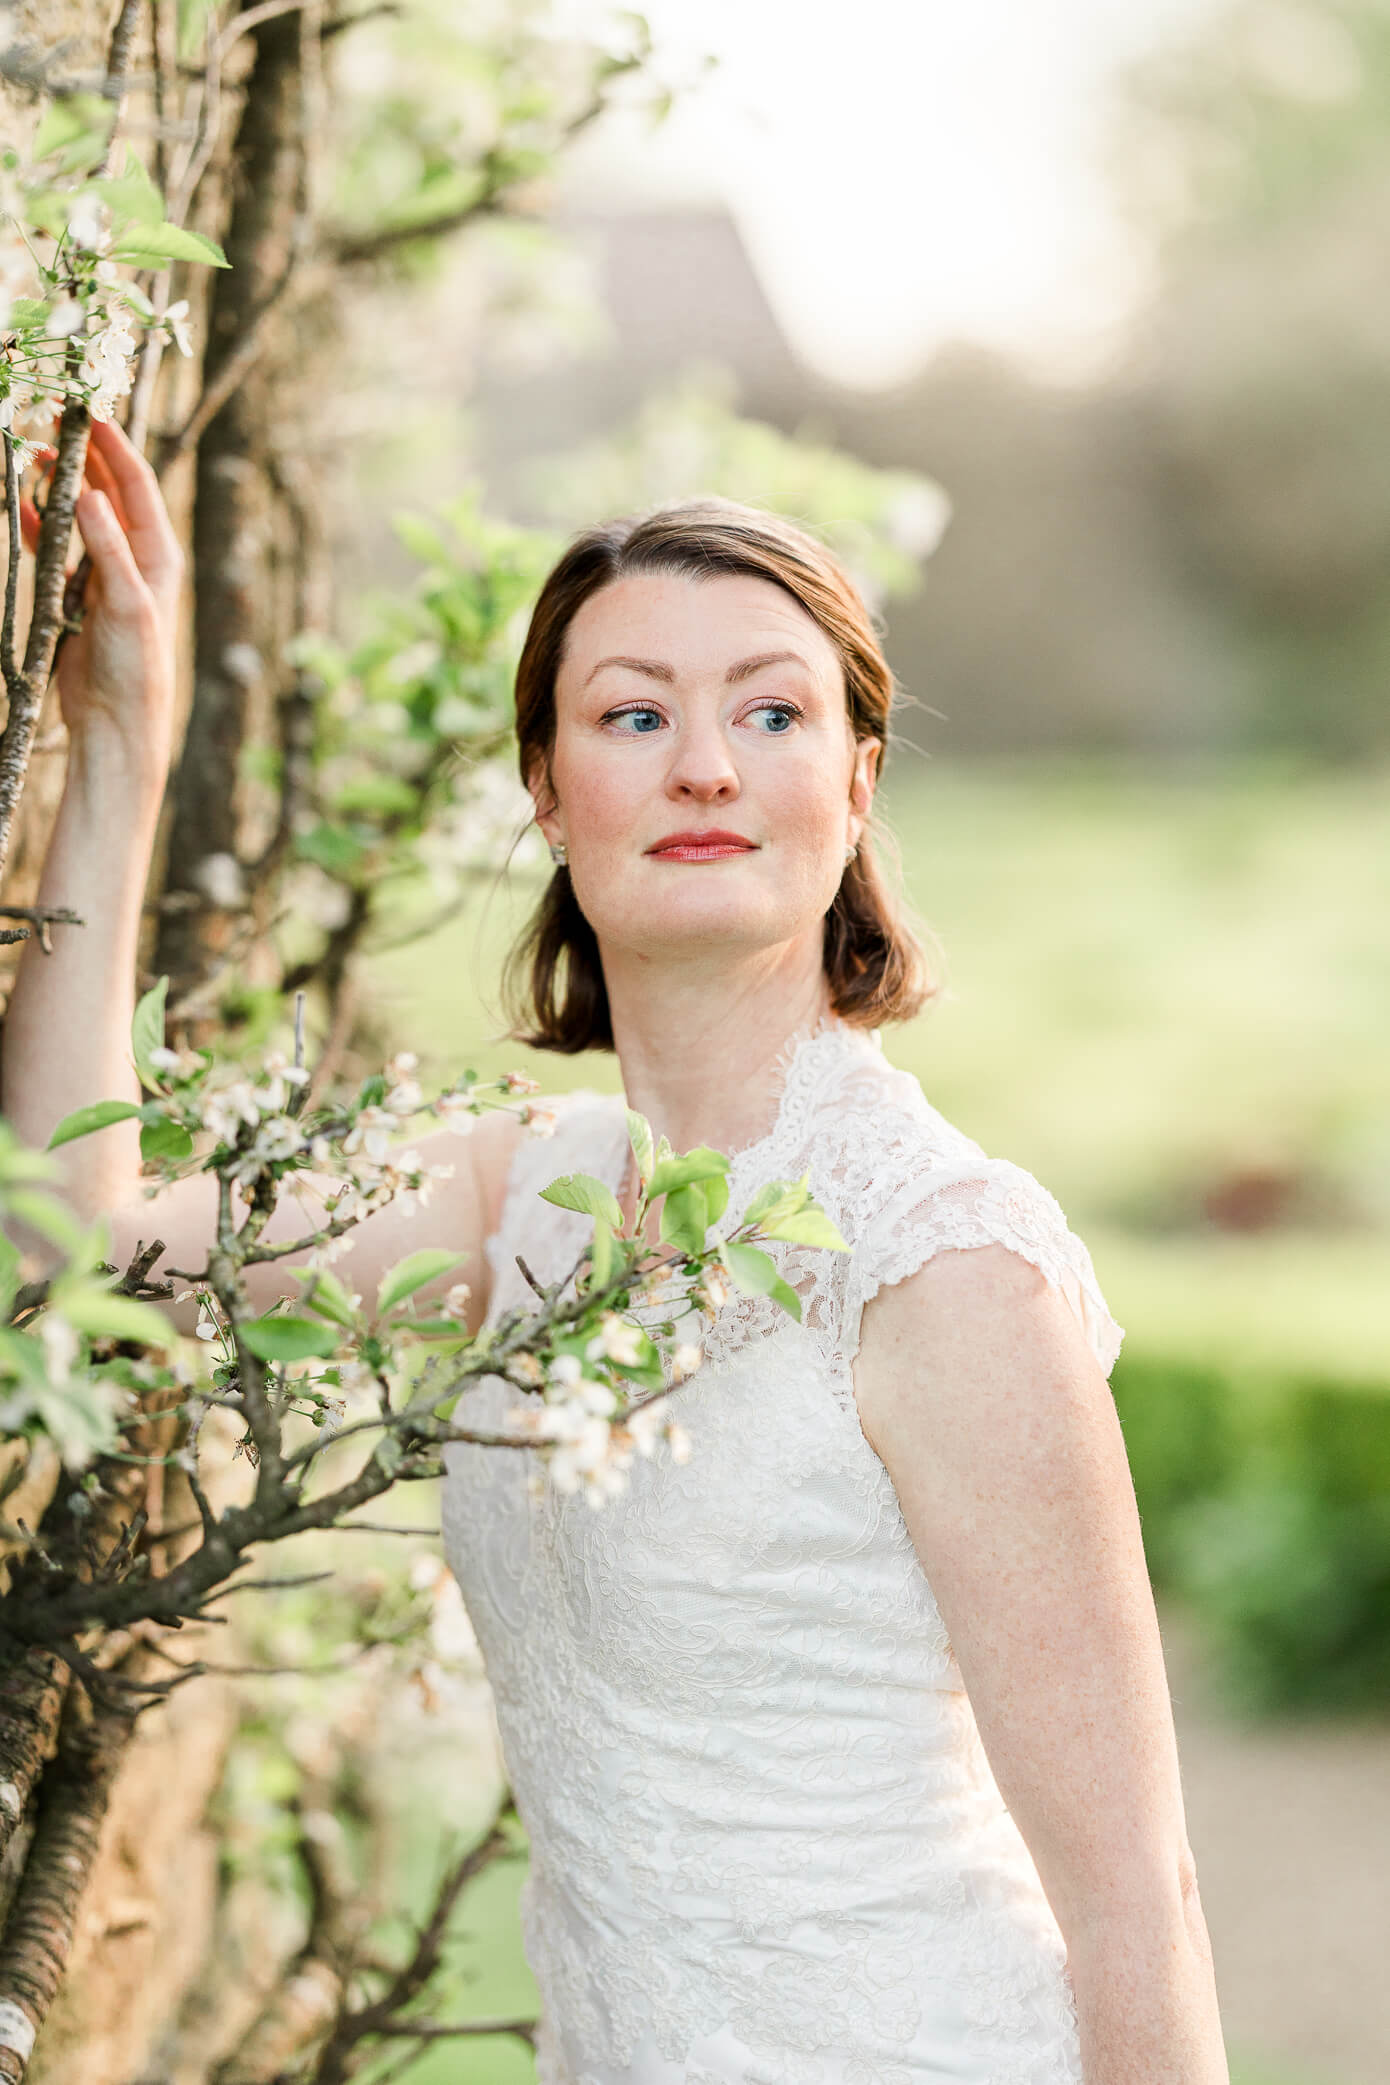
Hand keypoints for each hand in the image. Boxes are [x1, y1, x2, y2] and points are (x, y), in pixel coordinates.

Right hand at [20, 416, 184, 767]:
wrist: (114, 720)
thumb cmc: (134, 667)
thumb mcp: (125, 604)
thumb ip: (108, 549)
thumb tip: (91, 494)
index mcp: (158, 556)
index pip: (138, 486)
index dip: (115, 446)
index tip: (90, 411)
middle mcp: (137, 559)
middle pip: (110, 493)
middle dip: (85, 456)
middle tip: (54, 420)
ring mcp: (107, 574)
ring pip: (81, 516)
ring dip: (59, 487)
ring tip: (33, 454)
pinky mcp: (81, 594)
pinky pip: (60, 549)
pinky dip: (41, 526)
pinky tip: (22, 506)